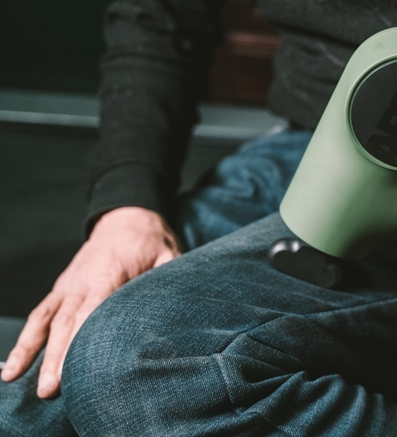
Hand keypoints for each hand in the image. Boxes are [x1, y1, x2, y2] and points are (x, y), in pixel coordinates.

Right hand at [0, 206, 179, 397]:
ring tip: (13, 377)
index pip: (92, 310)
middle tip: (48, 388)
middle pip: (65, 322)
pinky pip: (40, 313)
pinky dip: (26, 336)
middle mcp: (82, 280)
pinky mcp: (62, 288)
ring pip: (45, 319)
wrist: (126, 217)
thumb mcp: (168, 254)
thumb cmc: (150, 240)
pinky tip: (14, 362)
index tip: (73, 366)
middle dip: (54, 356)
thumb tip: (172, 307)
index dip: (80, 339)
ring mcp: (68, 284)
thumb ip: (168, 279)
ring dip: (31, 349)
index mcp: (109, 272)